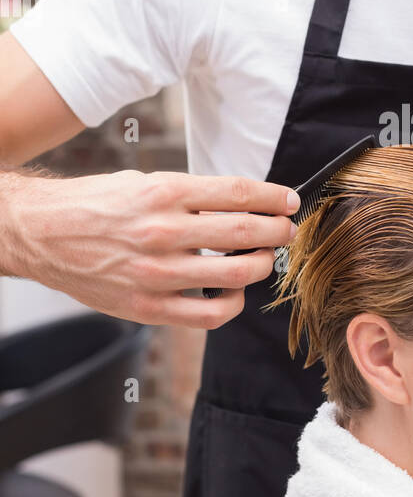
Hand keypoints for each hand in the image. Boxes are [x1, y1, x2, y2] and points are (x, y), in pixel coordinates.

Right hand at [4, 168, 299, 327]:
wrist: (41, 233)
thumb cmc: (95, 205)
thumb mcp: (146, 182)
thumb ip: (193, 195)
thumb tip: (242, 203)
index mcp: (165, 193)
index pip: (240, 194)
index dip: (275, 198)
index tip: (288, 201)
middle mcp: (164, 232)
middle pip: (247, 232)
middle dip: (277, 231)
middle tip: (285, 230)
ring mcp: (157, 273)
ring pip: (237, 274)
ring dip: (261, 265)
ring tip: (263, 258)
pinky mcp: (148, 307)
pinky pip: (209, 314)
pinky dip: (233, 304)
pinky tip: (234, 292)